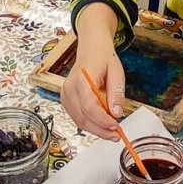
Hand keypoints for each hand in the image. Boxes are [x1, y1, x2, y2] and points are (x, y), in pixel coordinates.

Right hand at [61, 6, 125, 139]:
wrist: (91, 49)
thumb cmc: (103, 58)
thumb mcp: (116, 73)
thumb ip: (116, 94)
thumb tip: (117, 114)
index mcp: (81, 80)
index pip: (90, 108)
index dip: (103, 121)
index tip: (117, 126)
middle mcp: (69, 89)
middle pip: (82, 118)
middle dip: (100, 130)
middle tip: (116, 135)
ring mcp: (65, 95)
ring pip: (79, 121)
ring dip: (95, 129)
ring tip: (111, 131)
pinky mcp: (66, 100)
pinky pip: (77, 117)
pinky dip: (90, 124)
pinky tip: (102, 124)